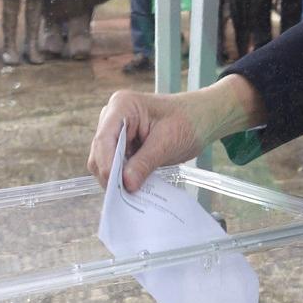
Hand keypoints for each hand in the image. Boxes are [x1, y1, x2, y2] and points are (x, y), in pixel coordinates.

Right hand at [89, 76, 264, 191]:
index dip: (107, 164)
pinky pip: (116, 163)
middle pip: (100, 151)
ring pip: (105, 160)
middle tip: (123, 196)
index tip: (115, 186)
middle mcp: (113, 116)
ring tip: (130, 194)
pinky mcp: (123, 143)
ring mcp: (116, 130)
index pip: (104, 138)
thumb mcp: (168, 143)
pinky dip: (123, 175)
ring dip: (116, 177)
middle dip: (110, 173)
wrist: (202, 118)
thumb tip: (126, 185)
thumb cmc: (189, 121)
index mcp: (122, 106)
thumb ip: (145, 163)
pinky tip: (134, 187)